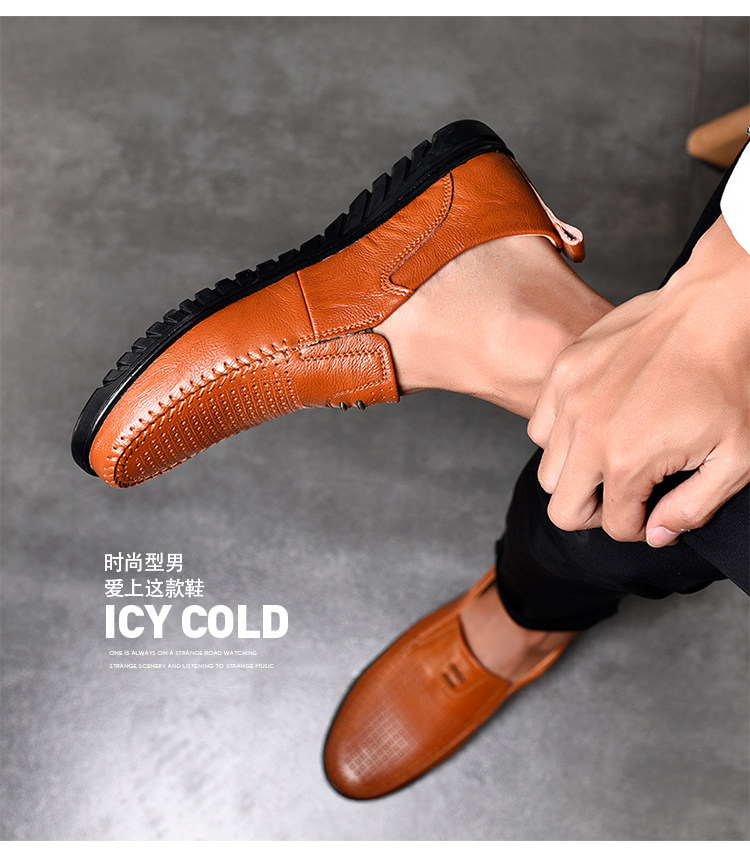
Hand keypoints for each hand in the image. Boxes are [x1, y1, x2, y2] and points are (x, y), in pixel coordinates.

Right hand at [527, 215, 749, 546]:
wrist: (714, 310)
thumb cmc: (730, 379)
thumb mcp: (736, 459)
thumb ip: (693, 508)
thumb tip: (656, 534)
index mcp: (627, 459)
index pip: (614, 526)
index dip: (639, 527)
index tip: (655, 510)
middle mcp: (586, 432)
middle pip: (563, 508)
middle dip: (597, 512)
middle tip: (627, 494)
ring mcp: (569, 398)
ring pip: (547, 468)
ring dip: (576, 474)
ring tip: (609, 457)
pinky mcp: (563, 371)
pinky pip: (539, 425)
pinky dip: (559, 435)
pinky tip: (594, 424)